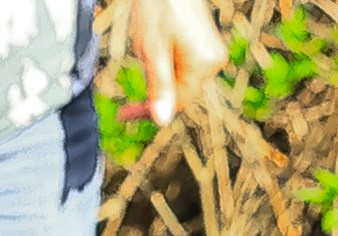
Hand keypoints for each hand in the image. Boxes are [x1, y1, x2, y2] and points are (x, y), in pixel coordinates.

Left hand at [125, 0, 228, 125]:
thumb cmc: (159, 7)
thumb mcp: (153, 50)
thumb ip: (159, 86)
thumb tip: (163, 122)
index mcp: (204, 64)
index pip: (177, 103)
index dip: (149, 112)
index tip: (123, 113)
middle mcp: (214, 61)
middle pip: (180, 92)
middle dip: (153, 89)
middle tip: (133, 80)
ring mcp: (211, 52)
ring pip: (179, 79)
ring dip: (157, 74)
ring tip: (148, 42)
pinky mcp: (205, 44)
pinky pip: (182, 65)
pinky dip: (164, 62)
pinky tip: (155, 40)